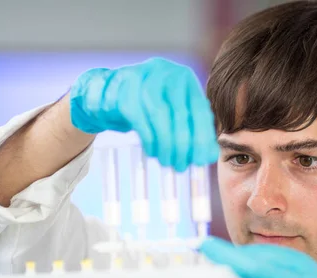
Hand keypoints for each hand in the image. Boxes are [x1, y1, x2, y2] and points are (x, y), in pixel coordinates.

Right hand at [69, 57, 218, 171]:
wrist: (107, 93)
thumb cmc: (146, 107)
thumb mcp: (172, 116)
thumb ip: (192, 132)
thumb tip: (210, 156)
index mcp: (184, 78)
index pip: (199, 110)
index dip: (202, 137)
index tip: (202, 161)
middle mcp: (166, 72)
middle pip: (180, 112)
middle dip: (183, 144)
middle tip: (182, 166)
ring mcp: (144, 76)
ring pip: (160, 113)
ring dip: (165, 142)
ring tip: (168, 162)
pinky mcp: (123, 88)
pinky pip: (139, 116)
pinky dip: (148, 137)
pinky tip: (152, 152)